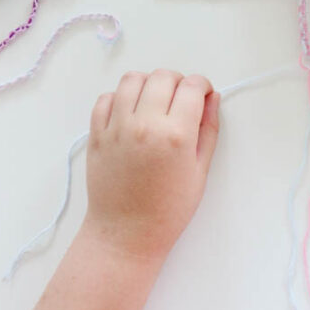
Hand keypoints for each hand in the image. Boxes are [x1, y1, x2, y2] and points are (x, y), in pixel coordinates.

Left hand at [84, 70, 219, 263]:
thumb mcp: (200, 171)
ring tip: (155, 103)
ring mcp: (117, 128)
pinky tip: (131, 113)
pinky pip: (106, 98)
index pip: (192, 86)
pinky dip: (120, 98)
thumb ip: (208, 130)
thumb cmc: (169, 209)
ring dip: (148, 84)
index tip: (203, 95)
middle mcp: (145, 125)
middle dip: (178, 82)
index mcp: (176, 135)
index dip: (203, 86)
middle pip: (163, 76)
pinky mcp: (97, 134)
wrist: (127, 233)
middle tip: (181, 101)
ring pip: (133, 79)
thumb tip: (212, 98)